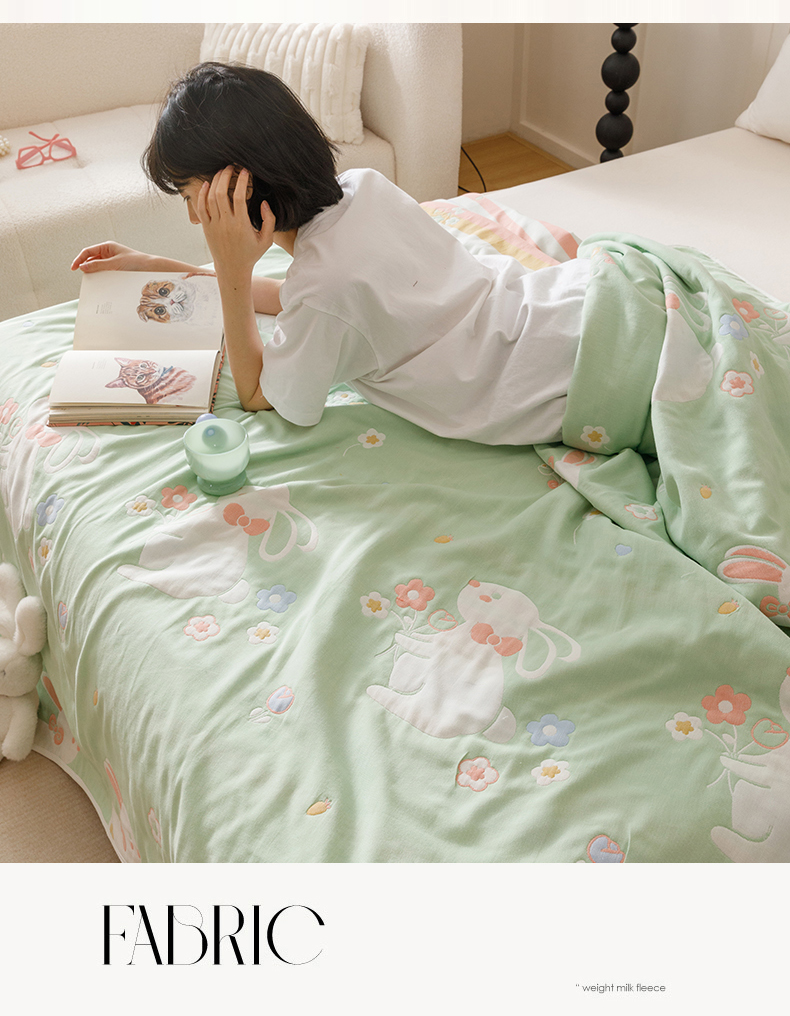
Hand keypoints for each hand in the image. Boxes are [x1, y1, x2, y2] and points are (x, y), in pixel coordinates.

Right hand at [71, 242, 153, 272]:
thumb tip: (82, 267)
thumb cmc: (135, 262)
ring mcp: (111, 260)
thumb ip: (98, 265)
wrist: (149, 268)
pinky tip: (100, 281)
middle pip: (91, 259)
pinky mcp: (115, 268)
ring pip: (97, 266)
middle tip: (84, 276)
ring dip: (93, 272)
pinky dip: (100, 276)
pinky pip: (104, 271)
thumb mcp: (115, 264)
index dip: (79, 259)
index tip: (73, 268)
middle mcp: (108, 252)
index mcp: (107, 246)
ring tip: (92, 279)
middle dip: (86, 266)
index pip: (88, 251)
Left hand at [196, 167, 274, 281]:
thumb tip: (263, 202)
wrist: (232, 269)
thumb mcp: (267, 240)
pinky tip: (206, 184)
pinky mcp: (206, 227)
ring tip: (221, 172)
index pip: (240, 197)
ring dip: (215, 181)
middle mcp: (226, 223)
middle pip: (222, 193)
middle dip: (226, 176)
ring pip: (210, 198)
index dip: (242, 181)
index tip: (245, 171)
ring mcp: (214, 225)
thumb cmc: (251, 254)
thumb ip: (269, 220)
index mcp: (241, 225)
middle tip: (231, 167)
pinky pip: (201, 207)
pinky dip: (202, 194)